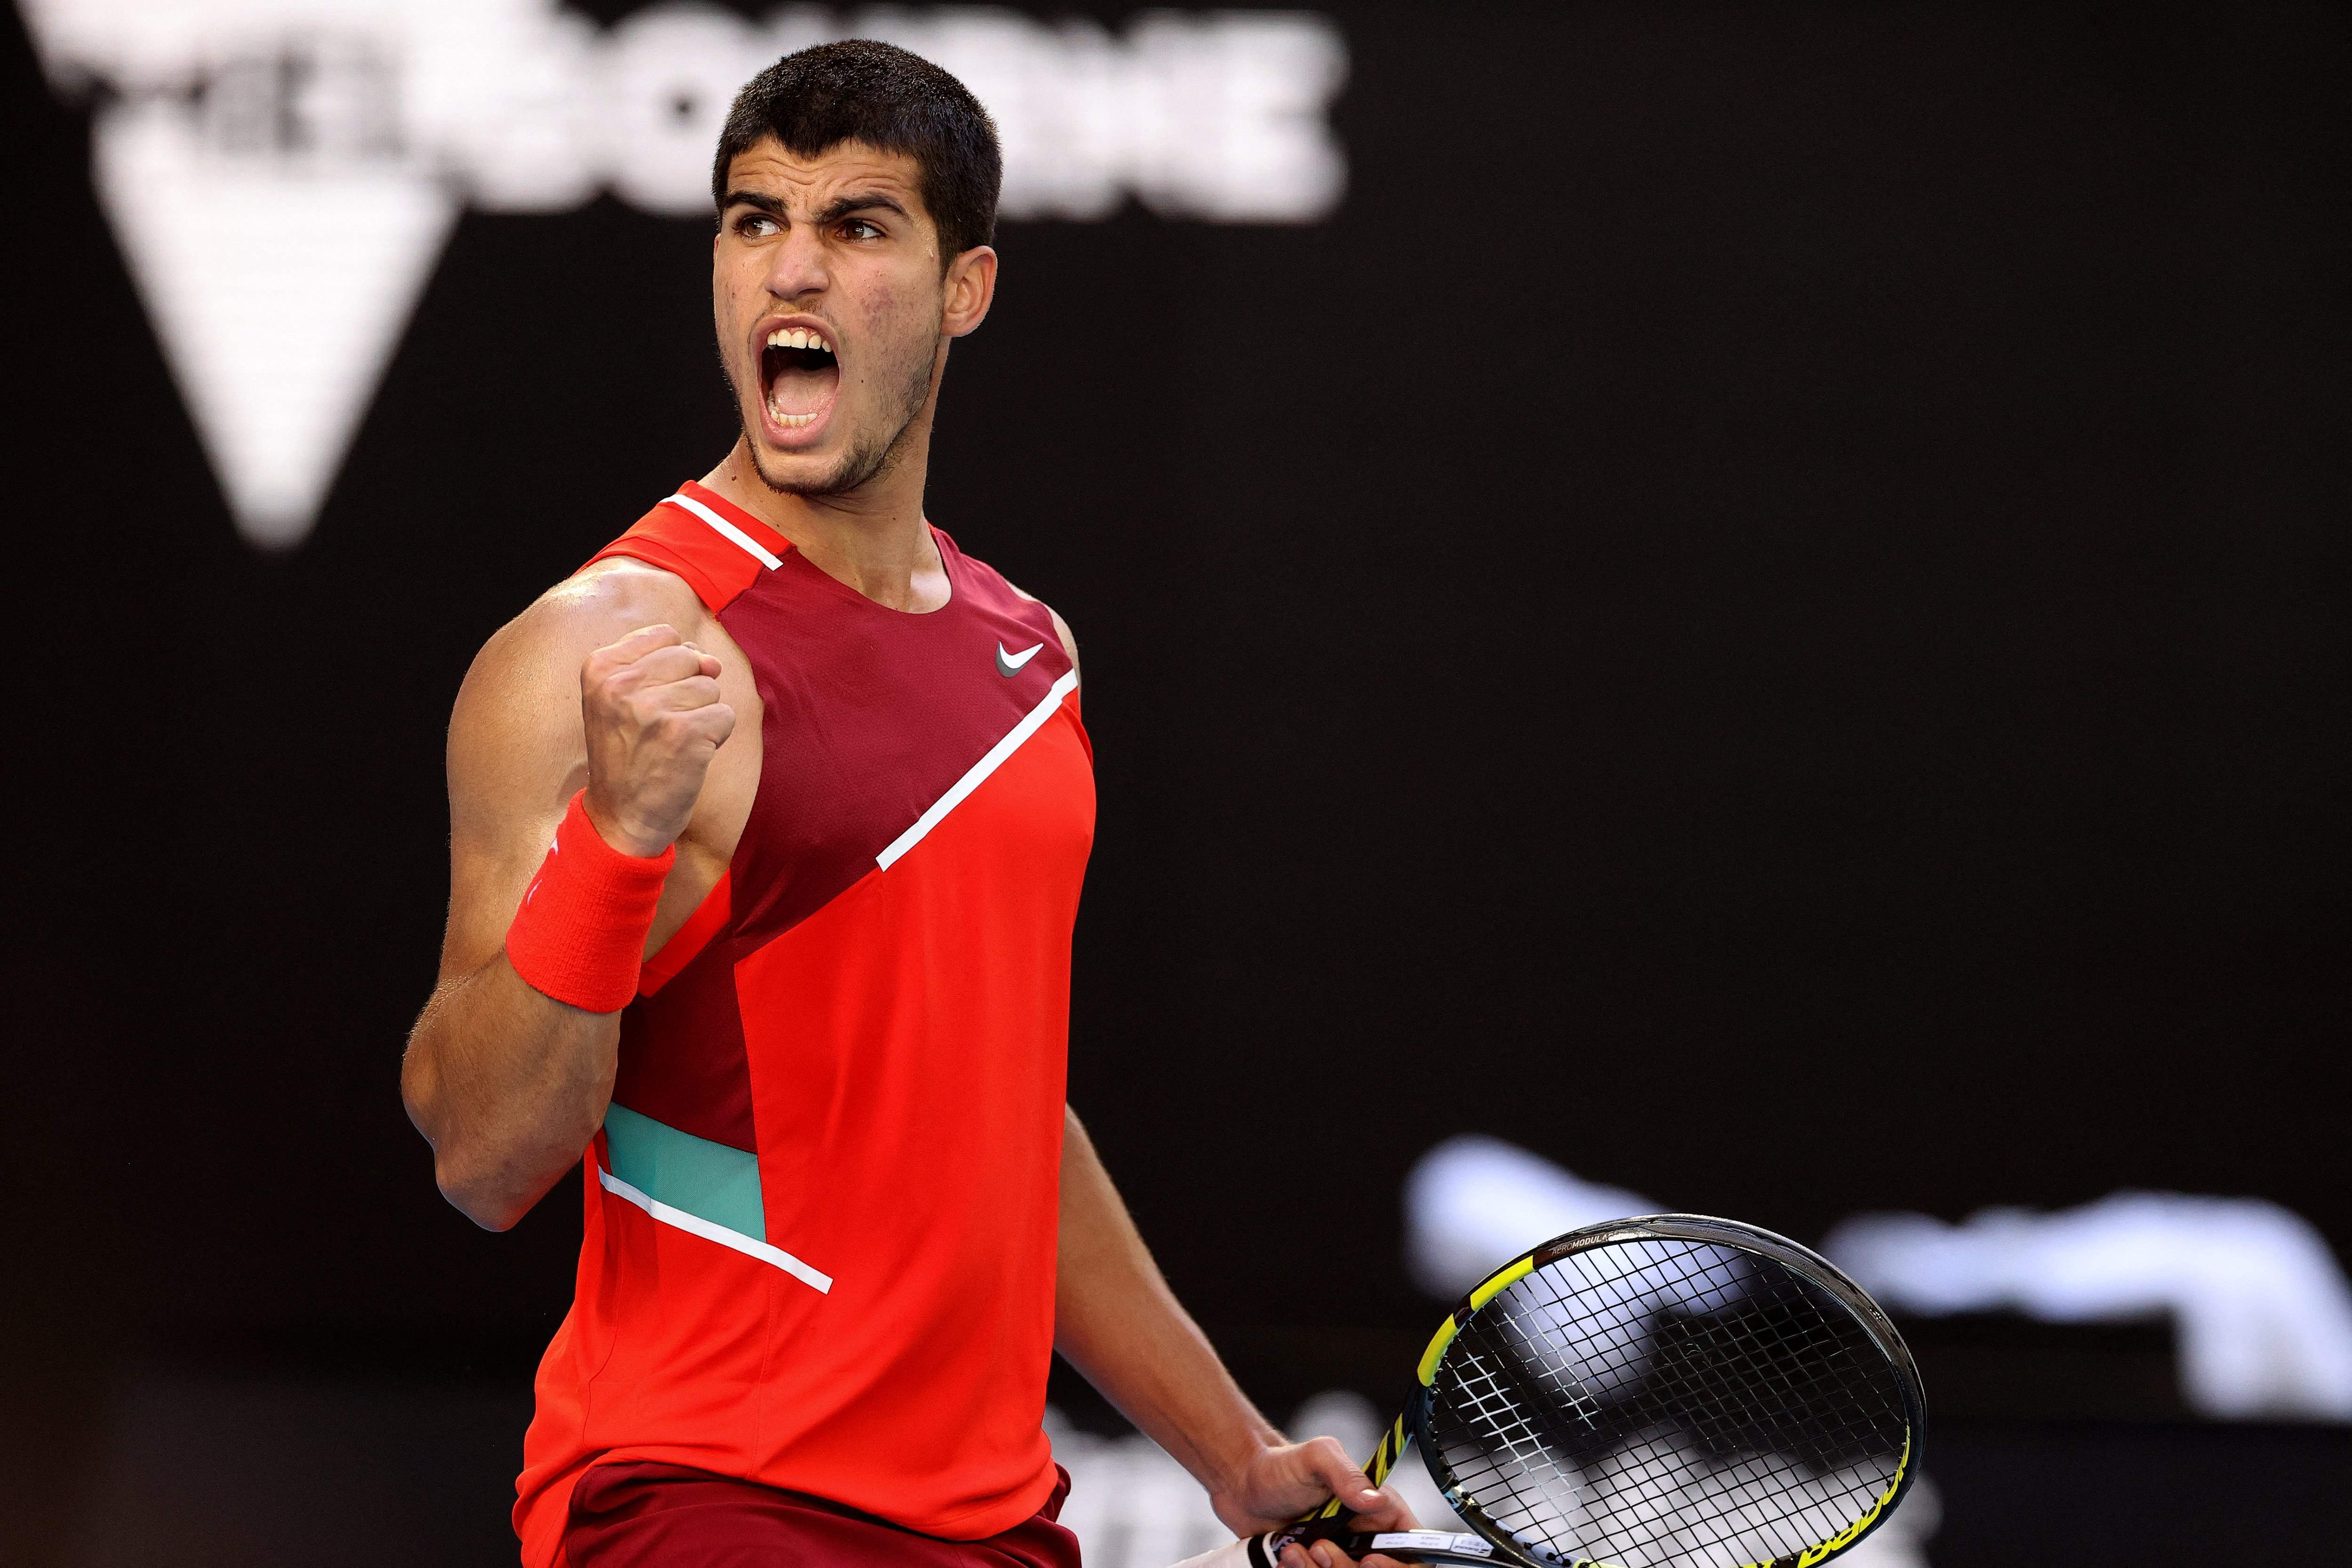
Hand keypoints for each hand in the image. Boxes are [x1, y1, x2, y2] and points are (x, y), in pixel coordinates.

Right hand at [579, 624, 733, 855]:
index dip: (671, 670)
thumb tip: (712, 662)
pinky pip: (725, 716)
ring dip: (702, 716)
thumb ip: (665, 665)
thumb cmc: (628, 755)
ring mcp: (651, 709)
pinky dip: (716, 737)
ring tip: (671, 743)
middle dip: (688, 691)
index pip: (666, 636)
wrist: (620, 818)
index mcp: (599, 667)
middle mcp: (620, 685)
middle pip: (691, 659)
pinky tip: (687, 757)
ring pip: (711, 687)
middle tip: (660, 728)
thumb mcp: (622, 699)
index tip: (647, 703)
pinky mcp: (684, 735)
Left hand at [1211, 1436, 1421, 1567]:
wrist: (1242, 1486)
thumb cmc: (1281, 1466)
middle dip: (1347, 1567)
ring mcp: (1342, 1557)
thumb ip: (1346, 1474)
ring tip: (1295, 1547)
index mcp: (1381, 1512)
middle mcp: (1367, 1539)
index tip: (1369, 1560)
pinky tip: (1287, 1554)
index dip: (1400, 1564)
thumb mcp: (1316, 1458)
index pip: (1413, 1549)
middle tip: (1320, 1547)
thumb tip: (1374, 1499)